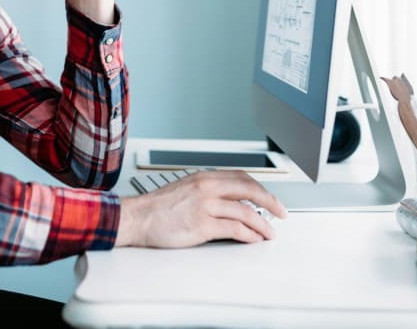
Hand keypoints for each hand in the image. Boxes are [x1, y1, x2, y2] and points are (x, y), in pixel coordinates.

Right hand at [115, 171, 287, 247]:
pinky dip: (249, 235)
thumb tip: (230, 203)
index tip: (268, 197)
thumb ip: (207, 193)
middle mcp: (207, 188)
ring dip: (262, 224)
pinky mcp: (202, 225)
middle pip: (249, 190)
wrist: (136, 218)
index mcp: (204, 177)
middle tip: (280, 212)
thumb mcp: (185, 189)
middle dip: (270, 202)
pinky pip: (235, 229)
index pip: (241, 177)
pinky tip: (254, 239)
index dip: (259, 188)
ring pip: (246, 212)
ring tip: (269, 233)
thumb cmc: (156, 208)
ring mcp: (205, 206)